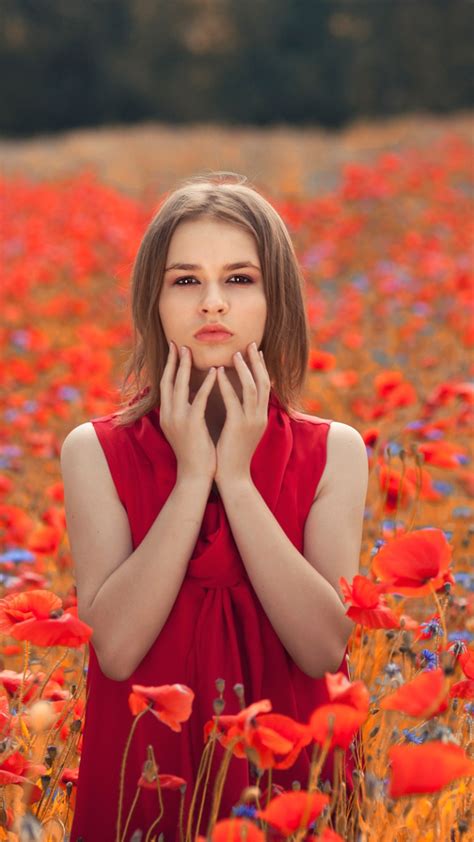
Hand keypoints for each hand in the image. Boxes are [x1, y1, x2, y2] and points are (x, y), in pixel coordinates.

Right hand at [159, 341, 217, 482]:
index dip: (170, 366)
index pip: (166, 384)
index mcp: (167, 414)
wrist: (195, 475)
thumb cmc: (196, 451)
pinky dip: (207, 385)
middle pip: (168, 381)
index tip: (175, 350)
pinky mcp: (191, 424)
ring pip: (179, 386)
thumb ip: (187, 410)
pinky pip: (199, 399)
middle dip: (173, 361)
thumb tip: (193, 394)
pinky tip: (215, 372)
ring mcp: (178, 419)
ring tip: (191, 350)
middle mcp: (168, 414)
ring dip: (185, 367)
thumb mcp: (187, 427)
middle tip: (178, 343)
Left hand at [214, 342, 270, 484]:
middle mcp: (260, 416)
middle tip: (250, 344)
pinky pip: (233, 400)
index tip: (255, 352)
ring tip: (234, 353)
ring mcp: (251, 421)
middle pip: (263, 382)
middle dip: (257, 362)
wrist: (233, 477)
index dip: (261, 368)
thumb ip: (242, 413)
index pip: (265, 386)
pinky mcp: (238, 426)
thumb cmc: (232, 454)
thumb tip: (237, 399)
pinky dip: (226, 385)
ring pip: (252, 388)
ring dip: (243, 368)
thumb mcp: (241, 430)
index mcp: (261, 416)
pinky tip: (217, 372)